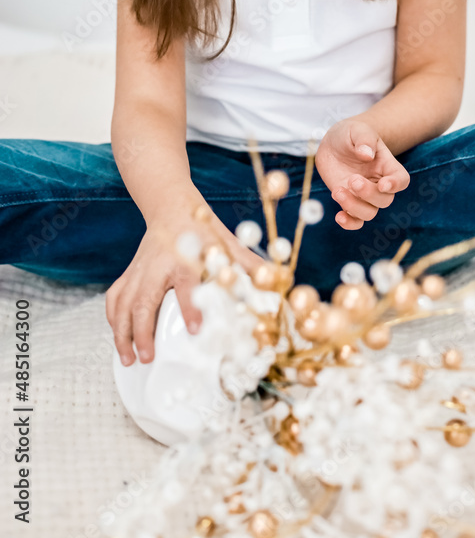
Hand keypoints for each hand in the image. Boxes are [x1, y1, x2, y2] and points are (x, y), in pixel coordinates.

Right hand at [105, 207, 261, 365]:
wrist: (170, 204)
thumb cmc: (200, 227)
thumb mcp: (227, 242)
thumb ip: (249, 263)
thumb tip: (275, 280)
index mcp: (184, 258)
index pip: (187, 284)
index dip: (191, 307)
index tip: (194, 329)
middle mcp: (157, 265)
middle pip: (143, 300)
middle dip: (142, 331)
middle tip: (146, 358)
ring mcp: (139, 269)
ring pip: (122, 302)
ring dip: (121, 332)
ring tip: (127, 358)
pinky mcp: (129, 271)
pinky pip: (115, 296)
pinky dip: (113, 318)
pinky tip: (118, 335)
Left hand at [315, 118, 409, 230]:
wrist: (334, 143)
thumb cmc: (350, 134)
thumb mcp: (357, 130)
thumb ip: (364, 140)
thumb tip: (367, 155)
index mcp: (387, 166)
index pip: (401, 180)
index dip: (396, 185)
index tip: (383, 184)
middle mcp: (379, 183)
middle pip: (384, 200)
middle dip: (368, 194)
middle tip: (352, 180)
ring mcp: (364, 195)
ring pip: (369, 213)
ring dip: (354, 207)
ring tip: (337, 191)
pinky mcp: (349, 202)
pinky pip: (355, 221)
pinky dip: (349, 223)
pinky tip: (338, 216)